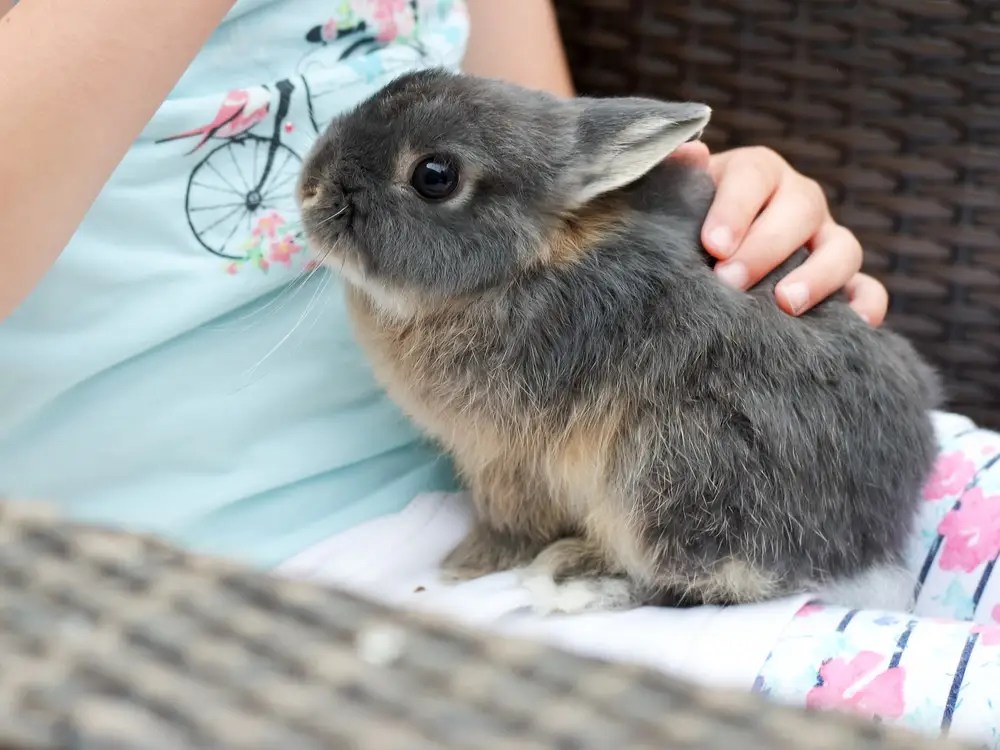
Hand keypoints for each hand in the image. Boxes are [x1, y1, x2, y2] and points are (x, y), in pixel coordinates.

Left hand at [671, 142, 887, 325]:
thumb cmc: (689, 220)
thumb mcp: (677, 194)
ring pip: (842, 248)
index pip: (753, 177)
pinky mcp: (843, 279)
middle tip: (729, 281)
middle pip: (800, 212)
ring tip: (784, 304)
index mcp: (758, 172)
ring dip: (818, 277)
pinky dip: (867, 304)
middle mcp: (798, 200)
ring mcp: (826, 239)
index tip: (713, 244)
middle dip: (764, 249)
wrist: (706, 252)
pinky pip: (868, 289)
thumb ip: (677, 174)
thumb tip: (690, 152)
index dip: (735, 210)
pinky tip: (853, 325)